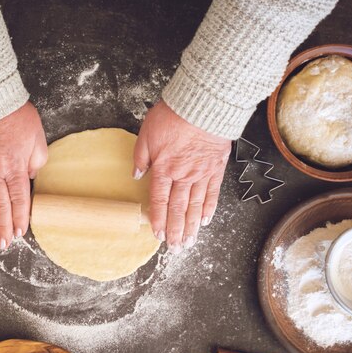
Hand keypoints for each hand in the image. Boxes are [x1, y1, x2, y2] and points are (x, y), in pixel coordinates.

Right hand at [0, 102, 46, 247]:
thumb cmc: (13, 115)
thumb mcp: (37, 137)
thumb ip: (37, 161)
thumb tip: (31, 175)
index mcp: (15, 168)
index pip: (19, 200)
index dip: (20, 218)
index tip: (21, 232)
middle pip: (0, 207)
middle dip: (3, 228)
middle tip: (4, 245)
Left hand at [134, 101, 230, 253]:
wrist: (203, 104)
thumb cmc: (173, 115)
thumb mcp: (147, 133)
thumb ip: (140, 157)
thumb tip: (136, 175)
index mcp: (164, 168)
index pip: (159, 200)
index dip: (158, 220)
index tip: (157, 235)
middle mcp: (183, 175)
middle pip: (178, 209)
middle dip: (176, 231)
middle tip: (175, 248)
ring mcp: (201, 173)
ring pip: (195, 205)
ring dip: (192, 226)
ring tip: (190, 242)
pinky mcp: (216, 168)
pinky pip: (212, 193)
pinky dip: (209, 208)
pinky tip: (205, 221)